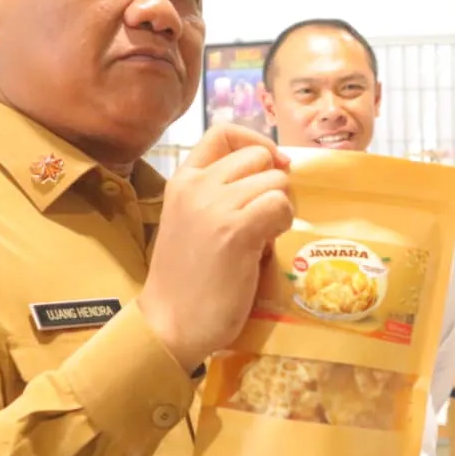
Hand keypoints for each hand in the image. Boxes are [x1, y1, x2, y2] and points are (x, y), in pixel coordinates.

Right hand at [139, 125, 292, 371]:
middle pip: (258, 156)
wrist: (171, 323)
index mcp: (182, 179)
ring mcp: (215, 206)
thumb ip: (222, 194)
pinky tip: (265, 247)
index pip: (223, 132)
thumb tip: (277, 170)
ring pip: (275, 181)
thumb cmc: (188, 279)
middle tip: (264, 218)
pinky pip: (280, 205)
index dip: (256, 142)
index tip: (272, 165)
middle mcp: (197, 185)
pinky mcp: (236, 230)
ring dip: (280, 209)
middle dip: (272, 184)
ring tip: (261, 237)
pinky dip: (283, 224)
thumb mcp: (195, 221)